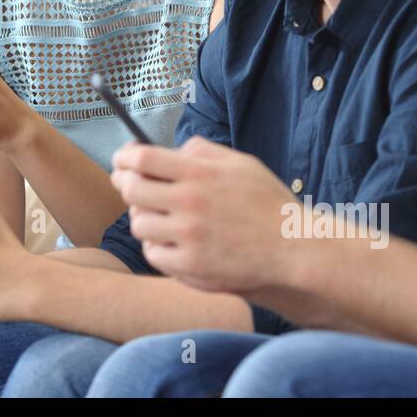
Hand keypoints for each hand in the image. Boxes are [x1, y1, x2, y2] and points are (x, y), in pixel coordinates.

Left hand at [110, 135, 304, 294]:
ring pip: (138, 223)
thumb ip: (203, 151)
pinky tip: (173, 241)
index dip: (124, 158)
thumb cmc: (268, 205)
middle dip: (125, 184)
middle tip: (128, 185)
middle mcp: (190, 203)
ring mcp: (188, 237)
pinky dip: (157, 246)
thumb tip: (172, 150)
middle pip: (131, 189)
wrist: (293, 251)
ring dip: (143, 217)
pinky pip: (152, 253)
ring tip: (160, 217)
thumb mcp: (241, 164)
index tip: (123, 161)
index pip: (142, 159)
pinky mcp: (190, 266)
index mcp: (200, 173)